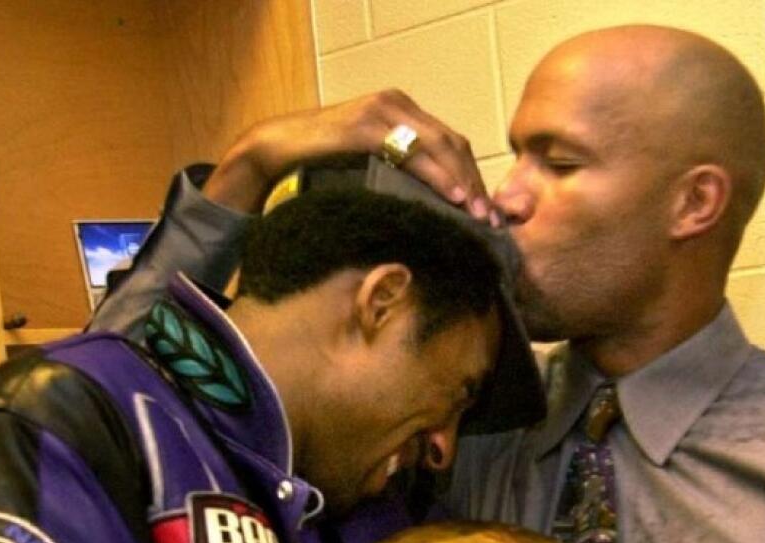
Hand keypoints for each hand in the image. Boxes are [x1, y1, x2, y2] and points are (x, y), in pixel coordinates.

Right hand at [202, 90, 491, 220]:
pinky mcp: (365, 126)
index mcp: (401, 109)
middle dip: (474, 182)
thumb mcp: (370, 162)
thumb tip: (436, 205)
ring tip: (476, 212)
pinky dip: (436, 175)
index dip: (471, 175)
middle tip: (489, 217)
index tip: (486, 210)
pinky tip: (452, 196)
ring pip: (439, 146)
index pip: (450, 142)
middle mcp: (396, 103)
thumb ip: (400, 168)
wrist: (275, 149)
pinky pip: (411, 152)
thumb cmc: (320, 162)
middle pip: (451, 143)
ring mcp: (381, 111)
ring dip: (462, 181)